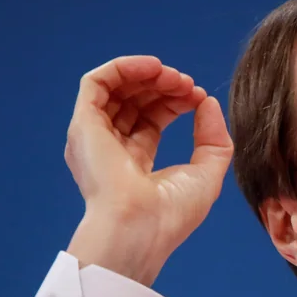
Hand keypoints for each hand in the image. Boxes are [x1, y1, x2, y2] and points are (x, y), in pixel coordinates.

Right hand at [63, 55, 232, 285]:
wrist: (141, 229)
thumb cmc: (171, 214)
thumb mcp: (207, 173)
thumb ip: (213, 138)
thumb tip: (208, 102)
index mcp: (133, 163)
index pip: (151, 118)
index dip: (176, 101)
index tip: (199, 97)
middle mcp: (109, 148)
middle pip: (135, 101)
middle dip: (165, 86)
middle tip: (189, 85)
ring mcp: (94, 137)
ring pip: (116, 88)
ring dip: (148, 74)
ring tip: (174, 77)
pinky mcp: (83, 125)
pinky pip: (96, 82)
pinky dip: (125, 67)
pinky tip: (154, 67)